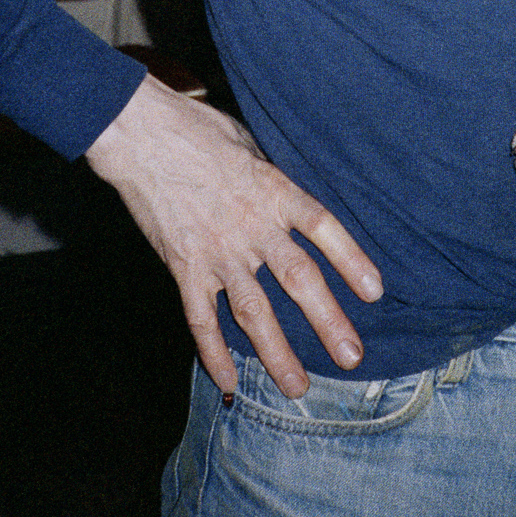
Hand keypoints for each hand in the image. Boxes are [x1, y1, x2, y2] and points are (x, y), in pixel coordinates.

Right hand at [86, 75, 382, 397]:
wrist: (141, 136)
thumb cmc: (197, 130)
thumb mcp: (250, 143)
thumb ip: (272, 180)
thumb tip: (290, 201)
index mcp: (273, 190)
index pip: (323, 227)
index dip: (351, 259)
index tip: (374, 291)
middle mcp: (251, 226)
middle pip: (298, 279)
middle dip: (327, 321)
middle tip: (352, 356)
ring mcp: (216, 251)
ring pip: (253, 311)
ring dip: (277, 352)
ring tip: (298, 386)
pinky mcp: (184, 267)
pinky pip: (201, 318)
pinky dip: (213, 351)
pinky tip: (228, 380)